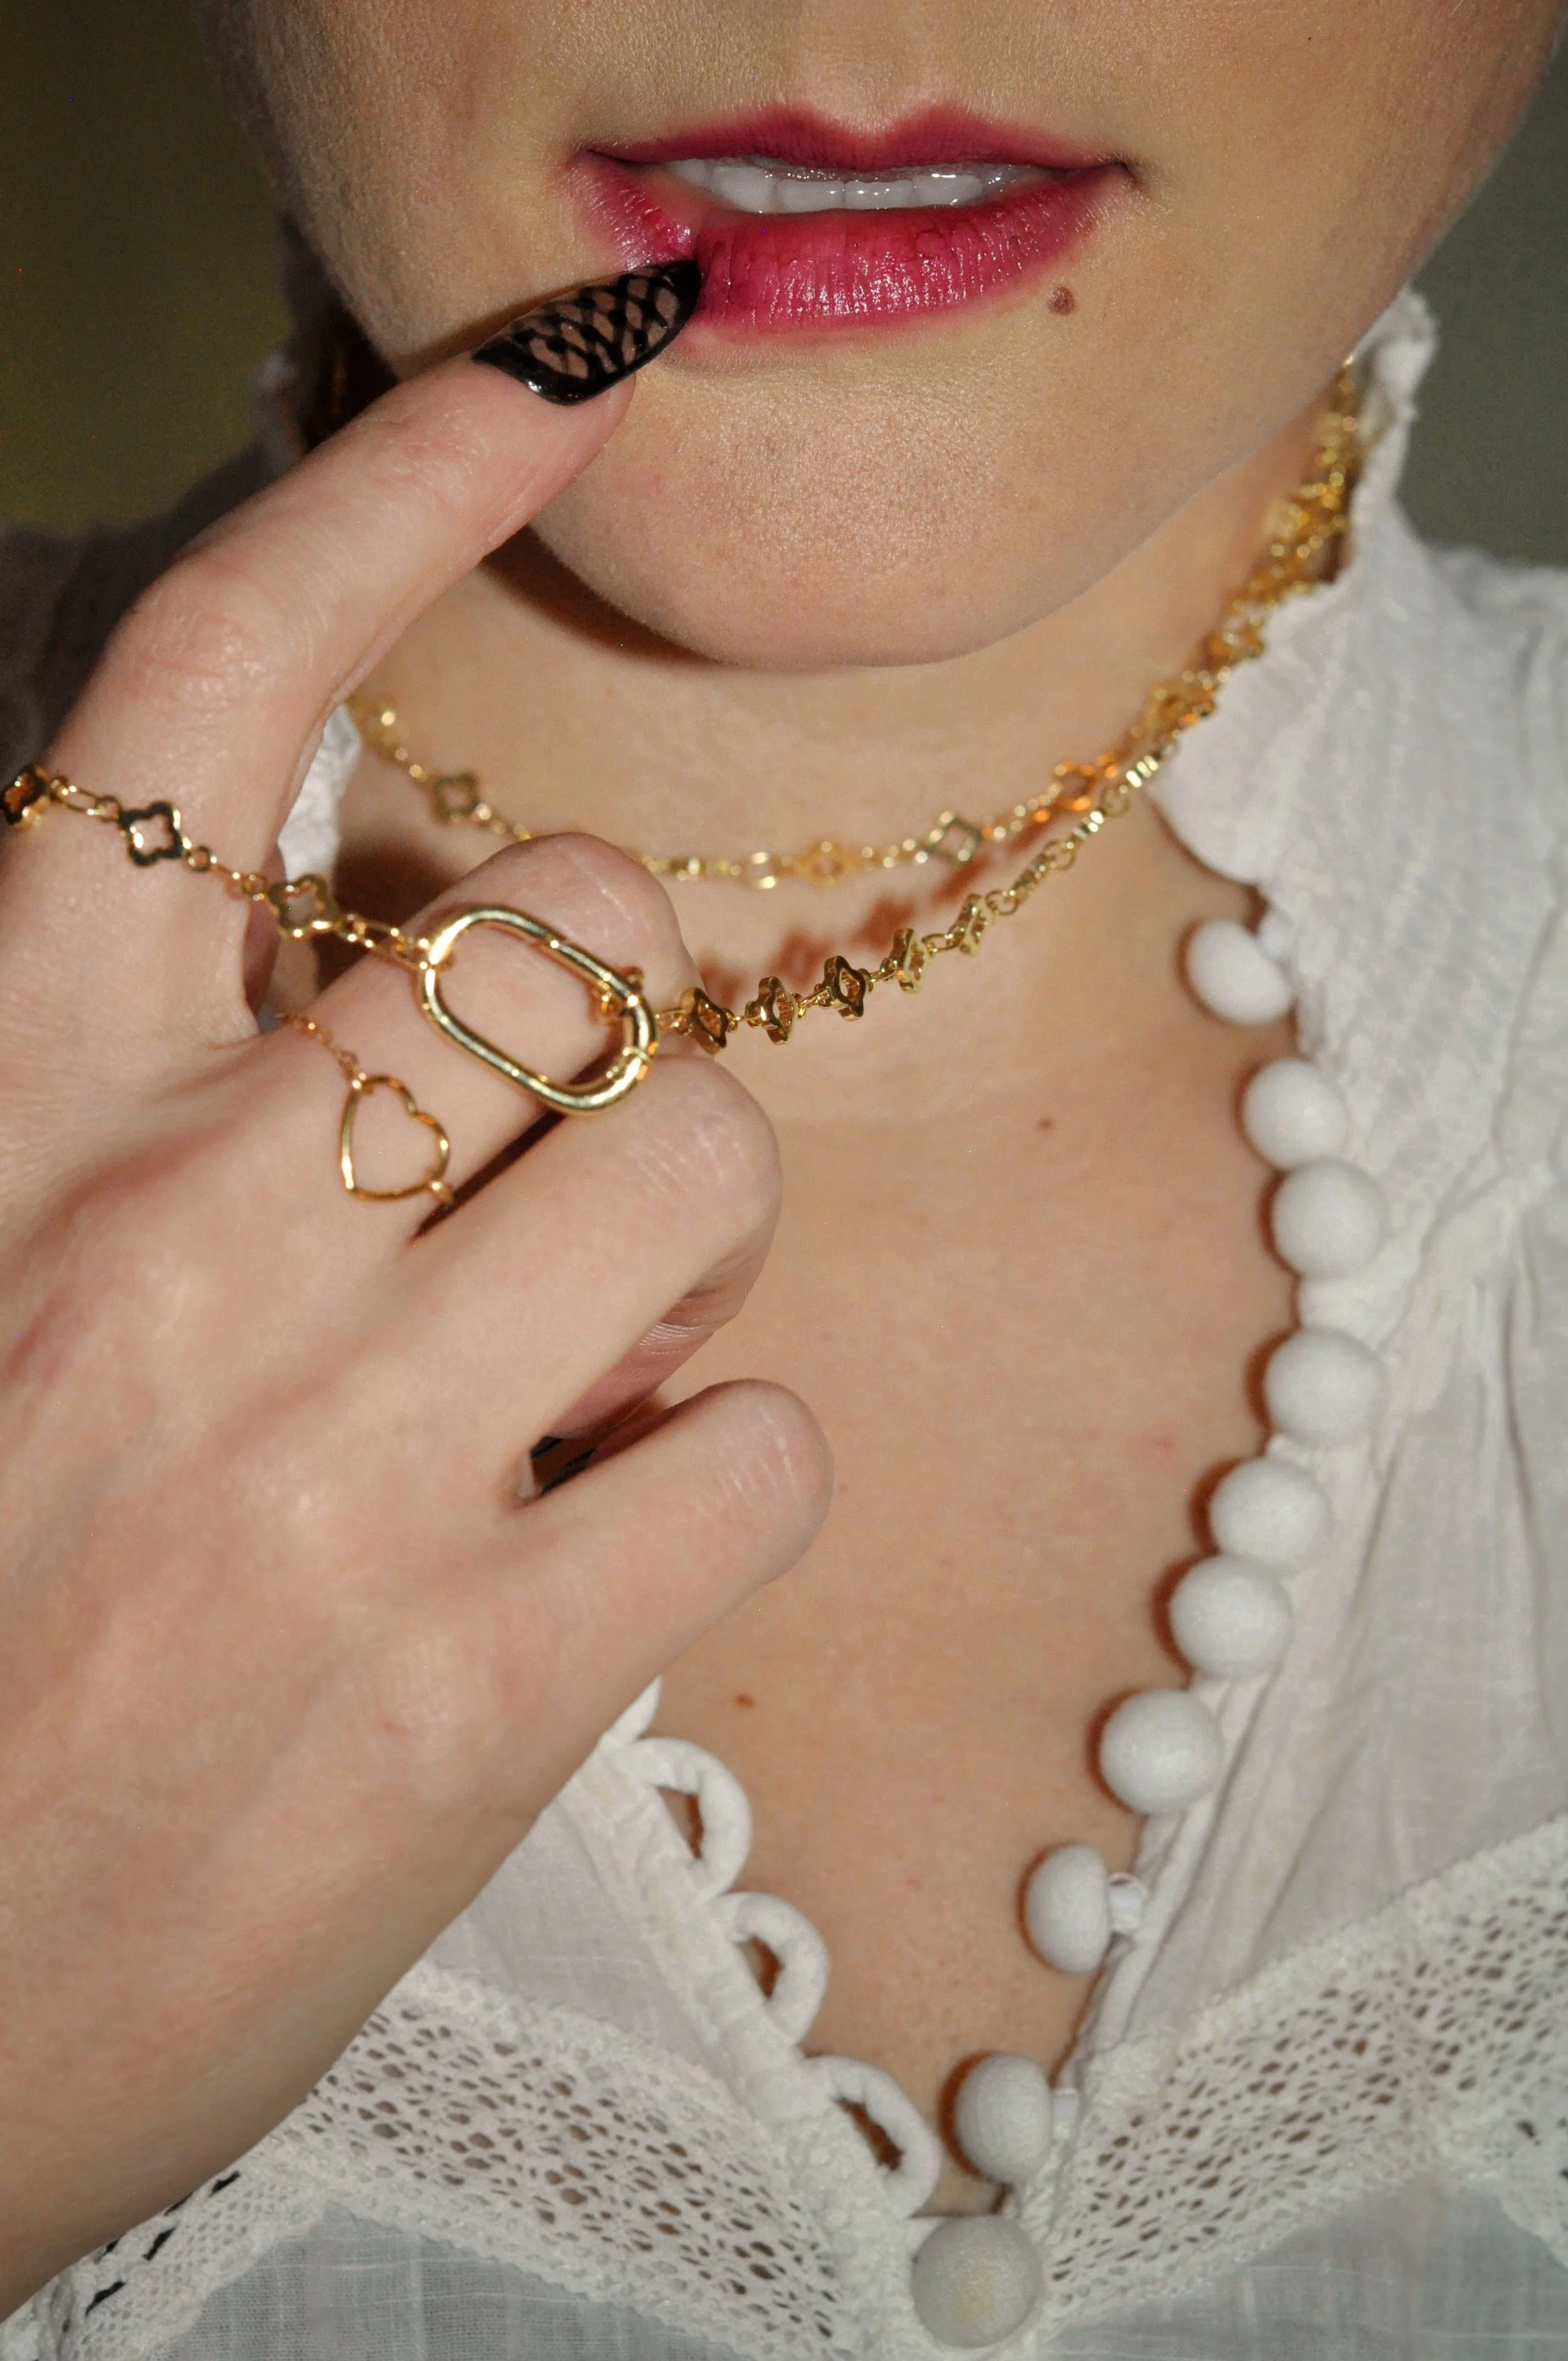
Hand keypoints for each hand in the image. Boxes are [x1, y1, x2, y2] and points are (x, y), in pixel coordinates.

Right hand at [0, 358, 829, 2311]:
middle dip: (596, 1012)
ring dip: (682, 1240)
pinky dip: (724, 1479)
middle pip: (556, 923)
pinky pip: (768, 1451)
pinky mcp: (486, 1685)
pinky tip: (601, 1543)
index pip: (206, 701)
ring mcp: (343, 1462)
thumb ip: (137, 1111)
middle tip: (537, 1152)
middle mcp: (176, 1239)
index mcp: (11, 1121)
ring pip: (699, 1153)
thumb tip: (363, 981)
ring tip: (584, 1358)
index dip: (392, 492)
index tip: (554, 383)